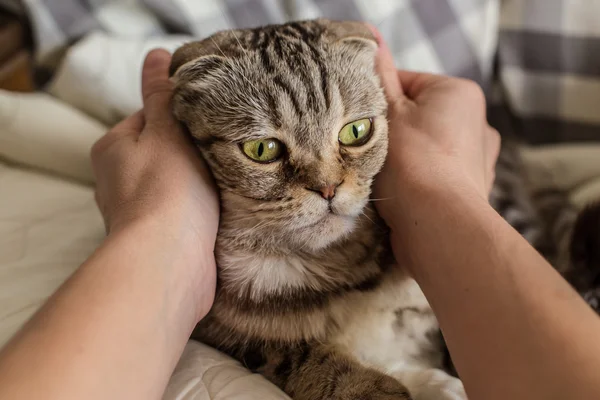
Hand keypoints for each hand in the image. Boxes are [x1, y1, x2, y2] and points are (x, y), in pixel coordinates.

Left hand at [91, 49, 218, 317]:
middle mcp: (116, 180)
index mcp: (112, 148)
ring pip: (176, 185)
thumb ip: (163, 95)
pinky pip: (183, 214)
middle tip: (222, 155)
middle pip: (164, 153)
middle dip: (193, 154)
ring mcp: (137, 213)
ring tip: (224, 185)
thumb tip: (157, 56)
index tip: (208, 126)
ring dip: (200, 185)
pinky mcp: (157, 240)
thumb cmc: (167, 191)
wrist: (168, 263)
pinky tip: (218, 213)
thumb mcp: (167, 130)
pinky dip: (199, 211)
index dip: (182, 119)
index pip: (149, 118)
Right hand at [370, 28, 499, 227]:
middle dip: (390, 130)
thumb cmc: (412, 163)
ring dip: (402, 155)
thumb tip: (371, 36)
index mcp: (459, 93)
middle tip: (367, 147)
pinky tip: (403, 190)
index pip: (405, 82)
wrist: (438, 225)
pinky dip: (418, 178)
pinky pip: (434, 173)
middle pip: (416, 116)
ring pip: (424, 146)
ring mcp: (478, 159)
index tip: (358, 119)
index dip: (376, 99)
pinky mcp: (470, 189)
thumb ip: (379, 75)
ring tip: (383, 172)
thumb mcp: (387, 113)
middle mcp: (477, 123)